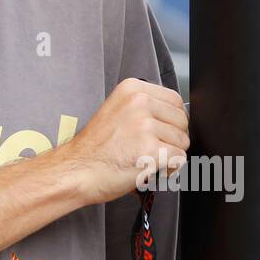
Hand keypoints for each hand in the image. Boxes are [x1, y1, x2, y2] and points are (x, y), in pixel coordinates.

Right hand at [63, 77, 188, 204]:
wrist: (76, 171)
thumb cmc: (94, 148)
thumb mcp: (116, 111)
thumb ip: (143, 108)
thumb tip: (173, 117)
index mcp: (131, 89)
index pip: (175, 100)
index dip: (171, 120)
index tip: (160, 132)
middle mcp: (139, 102)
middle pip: (182, 120)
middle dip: (173, 138)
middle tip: (151, 148)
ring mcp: (145, 126)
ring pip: (182, 141)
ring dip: (170, 154)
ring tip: (147, 159)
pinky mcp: (151, 150)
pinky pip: (179, 159)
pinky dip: (169, 168)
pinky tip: (150, 168)